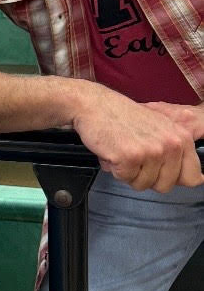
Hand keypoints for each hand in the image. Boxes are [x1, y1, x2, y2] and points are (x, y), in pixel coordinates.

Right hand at [72, 85, 202, 191]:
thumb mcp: (160, 129)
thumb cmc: (123, 117)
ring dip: (128, 173)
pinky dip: (114, 169)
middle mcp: (171, 145)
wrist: (96, 105)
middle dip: (146, 178)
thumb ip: (176, 152)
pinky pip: (124, 179)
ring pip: (143, 185)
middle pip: (165, 186)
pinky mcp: (130, 158)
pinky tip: (112, 151)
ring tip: (122, 152)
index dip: (174, 180)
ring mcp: (151, 152)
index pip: (192, 178)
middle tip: (136, 159)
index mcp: (182, 138)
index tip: (161, 173)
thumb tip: (196, 180)